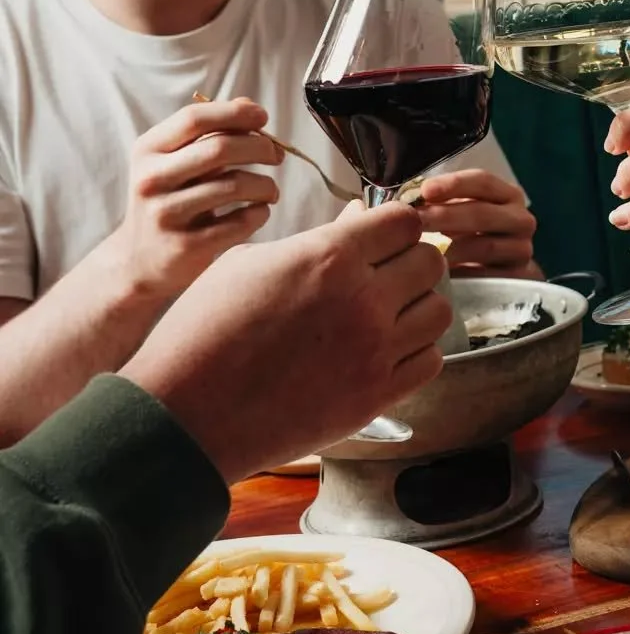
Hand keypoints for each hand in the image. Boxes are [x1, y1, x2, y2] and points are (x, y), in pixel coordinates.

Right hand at [108, 99, 282, 301]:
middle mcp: (151, 179)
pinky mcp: (186, 247)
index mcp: (148, 150)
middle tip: (277, 155)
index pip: (194, 118)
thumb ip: (209, 134)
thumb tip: (250, 106)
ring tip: (271, 190)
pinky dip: (260, 213)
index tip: (263, 117)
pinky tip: (260, 211)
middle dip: (259, 146)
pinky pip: (240, 222)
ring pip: (234, 185)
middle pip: (219, 148)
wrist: (139, 261)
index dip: (235, 113)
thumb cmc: (169, 200)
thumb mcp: (175, 162)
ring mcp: (166, 214)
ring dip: (265, 184)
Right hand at [122, 202, 451, 481]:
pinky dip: (416, 351)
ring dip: (417, 306)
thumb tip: (359, 218)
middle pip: (431, 262)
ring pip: (439, 310)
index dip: (394, 225)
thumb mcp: (249, 263)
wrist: (186, 415)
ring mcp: (374, 351)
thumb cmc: (204, 332)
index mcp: (328, 257)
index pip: (405, 222)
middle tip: (384, 273)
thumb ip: (317, 238)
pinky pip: (431, 360)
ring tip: (386, 312)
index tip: (380, 236)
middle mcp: (362, 301)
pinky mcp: (376, 396)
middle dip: (410, 261)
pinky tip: (385, 349)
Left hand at [414, 169, 540, 277]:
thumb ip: (441, 202)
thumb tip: (408, 198)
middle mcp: (521, 219)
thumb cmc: (469, 234)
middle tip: (416, 221)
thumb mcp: (460, 212)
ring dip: (451, 248)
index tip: (424, 191)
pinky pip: (489, 277)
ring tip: (422, 251)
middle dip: (445, 215)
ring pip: (485, 246)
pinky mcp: (519, 278)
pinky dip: (464, 275)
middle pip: (482, 213)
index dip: (453, 184)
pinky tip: (441, 275)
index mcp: (508, 195)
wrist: (497, 272)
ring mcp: (522, 250)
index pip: (483, 181)